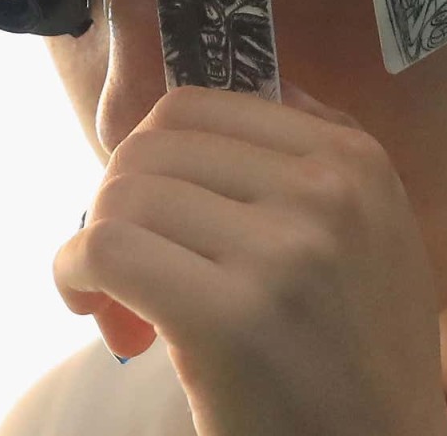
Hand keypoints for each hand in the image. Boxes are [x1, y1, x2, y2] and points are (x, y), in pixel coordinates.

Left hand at [54, 84, 446, 435]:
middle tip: (134, 270)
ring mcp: (282, 252)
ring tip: (124, 306)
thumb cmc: (359, 351)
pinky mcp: (231, 317)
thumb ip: (313, 157)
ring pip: (123, 196)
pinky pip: (106, 251)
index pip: (197, 106)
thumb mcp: (371, 232)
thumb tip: (228, 96)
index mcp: (355, 159)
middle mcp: (327, 191)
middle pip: (151, 146)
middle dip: (119, 202)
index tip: (160, 218)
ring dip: (97, 247)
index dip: (153, 160)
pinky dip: (75, 276)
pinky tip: (97, 312)